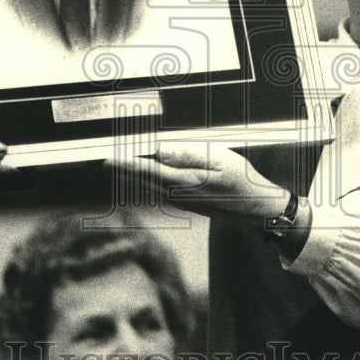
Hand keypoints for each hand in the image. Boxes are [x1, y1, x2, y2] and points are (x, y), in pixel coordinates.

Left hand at [105, 146, 289, 229]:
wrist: (255, 207)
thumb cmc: (240, 179)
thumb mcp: (217, 158)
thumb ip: (185, 155)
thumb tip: (158, 153)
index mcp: (182, 183)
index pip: (145, 171)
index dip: (124, 164)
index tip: (106, 159)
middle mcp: (176, 195)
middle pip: (142, 180)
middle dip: (123, 169)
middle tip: (104, 158)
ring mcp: (180, 201)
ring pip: (149, 187)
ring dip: (133, 175)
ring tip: (117, 163)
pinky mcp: (185, 202)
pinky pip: (159, 190)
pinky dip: (147, 180)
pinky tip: (144, 173)